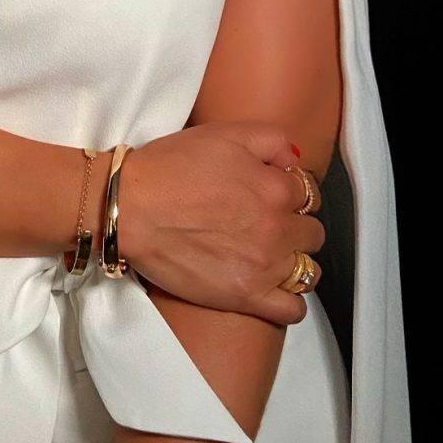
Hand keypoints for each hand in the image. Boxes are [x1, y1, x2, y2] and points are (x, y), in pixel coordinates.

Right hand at [117, 122, 324, 324]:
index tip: (270, 194)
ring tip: (269, 255)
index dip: (288, 191)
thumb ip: (271, 140)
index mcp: (275, 188)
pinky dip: (290, 300)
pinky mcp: (246, 297)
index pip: (307, 193)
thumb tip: (294, 160)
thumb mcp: (223, 133)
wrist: (131, 208)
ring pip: (308, 270)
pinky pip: (292, 308)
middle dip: (294, 225)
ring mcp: (264, 266)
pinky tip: (273, 288)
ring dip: (295, 261)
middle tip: (265, 223)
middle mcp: (277, 228)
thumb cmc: (170, 167)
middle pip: (312, 232)